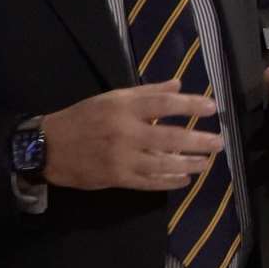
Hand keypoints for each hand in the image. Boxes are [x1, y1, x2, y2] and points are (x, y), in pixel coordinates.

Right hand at [40, 80, 221, 190]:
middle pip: (170, 138)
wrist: (50, 147)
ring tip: (206, 162)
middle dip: (198, 141)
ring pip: (163, 164)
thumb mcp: (112, 98)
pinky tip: (185, 180)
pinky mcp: (118, 178)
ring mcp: (122, 158)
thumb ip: (147, 92)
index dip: (190, 105)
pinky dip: (170, 182)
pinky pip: (150, 182)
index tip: (211, 108)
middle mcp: (125, 132)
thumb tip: (178, 84)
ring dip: (189, 164)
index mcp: (123, 108)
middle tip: (219, 142)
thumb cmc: (84, 118)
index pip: (164, 104)